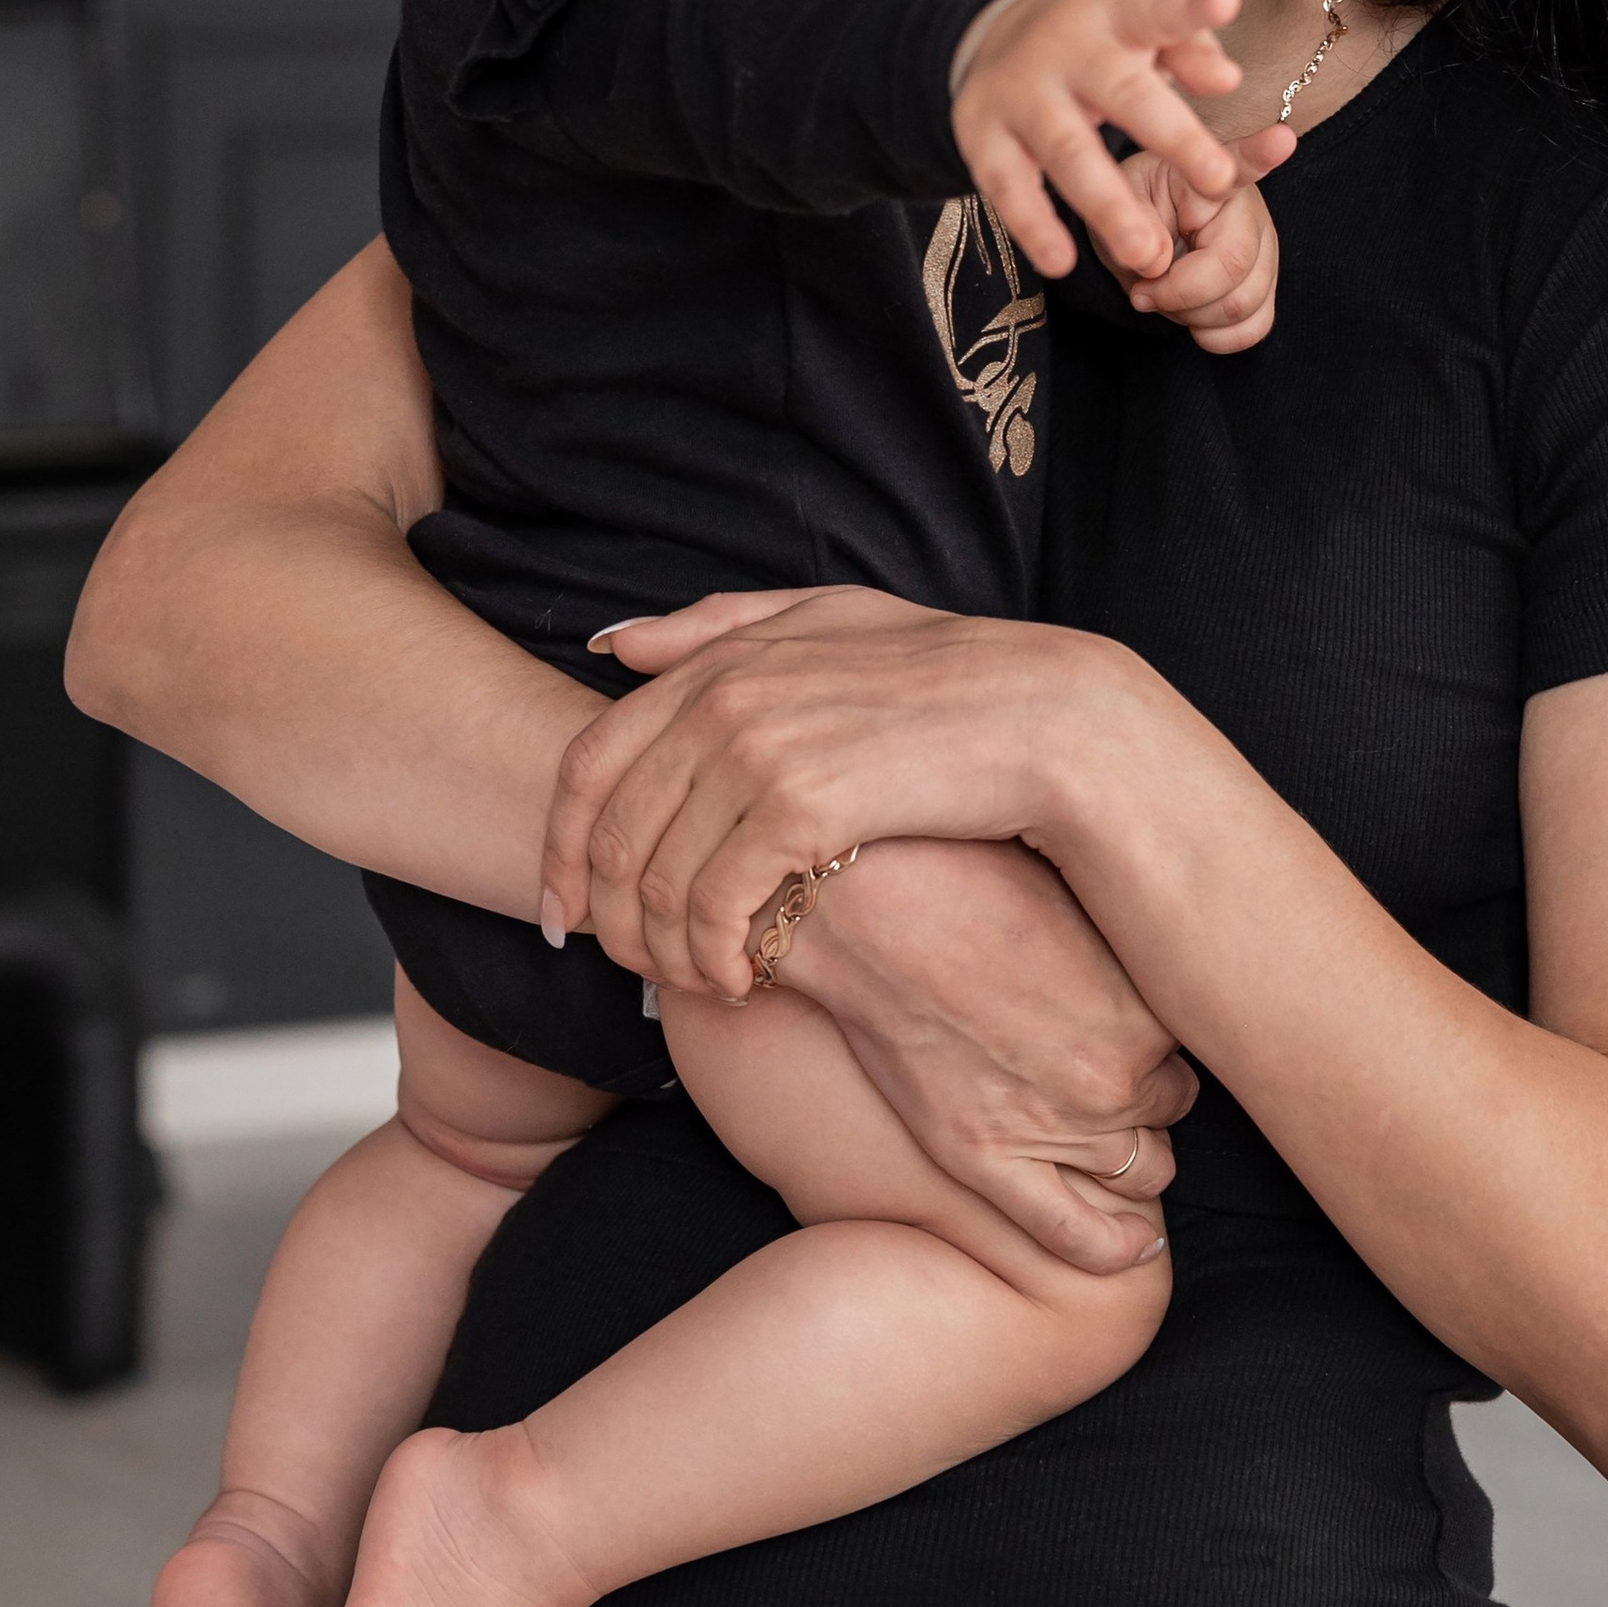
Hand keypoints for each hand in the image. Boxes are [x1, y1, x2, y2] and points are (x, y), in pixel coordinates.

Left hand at [553, 586, 1140, 998]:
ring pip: (654, 883)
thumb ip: (720, 627)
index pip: (586, 763)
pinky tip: (742, 985)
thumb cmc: (948, 677)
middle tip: (631, 971)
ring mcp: (755, 749)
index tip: (564, 914)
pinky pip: (713, 906)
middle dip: (606, 919)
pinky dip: (713, 959)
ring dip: (663, 954)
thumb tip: (615, 645)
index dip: (559, 849)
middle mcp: (721, 699)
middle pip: (608, 834)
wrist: (1048, 718)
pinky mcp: (798, 805)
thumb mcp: (832, 621)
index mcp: (719, 664)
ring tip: (700, 984)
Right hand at [776, 838, 1192, 1270]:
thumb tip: (1157, 944)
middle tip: (1105, 1066)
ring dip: (1132, 1155)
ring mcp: (1058, 1128)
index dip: (1159, 1037)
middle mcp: (1117, 1076)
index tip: (1133, 1026)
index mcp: (1148, 1007)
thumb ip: (1126, 941)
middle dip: (1149, 1095)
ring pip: (1143, 1170)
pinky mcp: (989, 1159)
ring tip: (1101, 1132)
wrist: (867, 904)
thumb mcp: (1076, 889)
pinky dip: (1115, 1248)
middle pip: (1171, 1109)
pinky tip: (1134, 1247)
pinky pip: (1078, 1235)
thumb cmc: (962, 875)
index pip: (1193, 1043)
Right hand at [949, 0, 1245, 284]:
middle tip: (1219, 181)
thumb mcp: (1140, 24)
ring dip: (1109, 205)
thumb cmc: (1096, 39)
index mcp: (1114, 13)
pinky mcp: (981, 137)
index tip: (1227, 1)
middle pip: (1121, 92)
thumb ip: (1190, 49)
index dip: (1190, 9)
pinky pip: (1008, 187)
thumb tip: (1228, 80)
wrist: (987, 34)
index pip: (1156, 8)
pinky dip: (1033, 226)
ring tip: (1151, 254)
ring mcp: (1019, 94)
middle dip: (1172, 136)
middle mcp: (1065, 51)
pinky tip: (1061, 263)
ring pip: (1067, 152)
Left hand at [1114, 124, 1292, 351]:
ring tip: (1165, 297)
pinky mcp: (1267, 284)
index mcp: (1205, 175)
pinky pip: (1256, 326)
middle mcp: (1248, 208)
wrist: (1138, 239)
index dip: (1262, 154)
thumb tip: (1160, 266)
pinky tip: (1193, 322)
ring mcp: (1266, 247)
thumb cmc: (1130, 211)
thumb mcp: (1113, 205)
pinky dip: (1217, 337)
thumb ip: (1131, 225)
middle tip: (1142, 292)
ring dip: (1192, 316)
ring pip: (1244, 304)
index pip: (1239, 162)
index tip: (1281, 139)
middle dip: (1180, 294)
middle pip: (1234, 265)